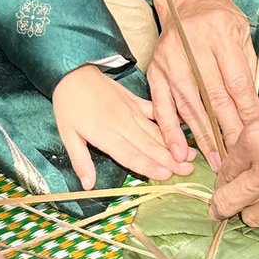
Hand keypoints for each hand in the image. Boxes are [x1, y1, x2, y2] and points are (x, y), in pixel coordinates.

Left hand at [52, 65, 190, 188]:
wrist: (73, 71)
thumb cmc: (68, 105)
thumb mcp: (67, 135)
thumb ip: (80, 161)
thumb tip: (89, 186)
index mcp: (105, 134)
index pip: (130, 154)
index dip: (148, 166)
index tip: (166, 175)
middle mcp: (123, 124)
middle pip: (149, 145)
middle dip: (169, 159)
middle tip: (188, 171)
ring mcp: (132, 111)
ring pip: (156, 131)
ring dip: (174, 144)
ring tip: (191, 155)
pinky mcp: (135, 101)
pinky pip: (155, 111)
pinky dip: (169, 119)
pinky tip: (183, 126)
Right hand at [148, 0, 258, 169]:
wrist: (188, 0)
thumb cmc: (222, 20)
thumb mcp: (243, 36)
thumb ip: (247, 71)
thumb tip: (254, 115)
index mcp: (221, 33)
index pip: (236, 82)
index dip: (246, 113)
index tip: (255, 137)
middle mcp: (193, 46)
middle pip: (213, 98)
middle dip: (227, 132)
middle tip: (238, 160)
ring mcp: (170, 59)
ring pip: (189, 106)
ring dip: (203, 138)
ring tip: (216, 163)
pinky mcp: (155, 70)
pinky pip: (161, 106)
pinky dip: (169, 131)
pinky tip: (179, 152)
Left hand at [211, 55, 258, 226]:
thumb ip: (255, 142)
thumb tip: (241, 164)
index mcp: (255, 141)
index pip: (225, 173)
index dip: (224, 177)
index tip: (227, 180)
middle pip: (231, 204)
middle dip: (222, 205)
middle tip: (220, 207)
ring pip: (257, 218)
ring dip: (255, 209)